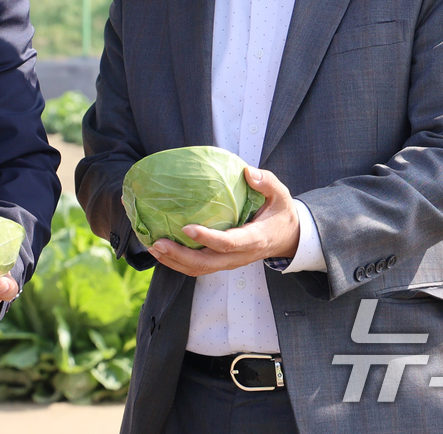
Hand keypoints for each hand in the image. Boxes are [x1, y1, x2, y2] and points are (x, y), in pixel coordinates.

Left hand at [148, 167, 299, 277]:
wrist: (288, 238)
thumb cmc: (280, 213)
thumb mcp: (281, 195)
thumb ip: (266, 183)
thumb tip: (248, 172)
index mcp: (254, 239)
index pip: (228, 243)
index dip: (207, 238)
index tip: (186, 228)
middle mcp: (240, 256)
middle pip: (207, 263)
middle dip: (180, 256)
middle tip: (157, 242)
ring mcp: (230, 262)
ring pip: (200, 269)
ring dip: (175, 262)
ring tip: (153, 247)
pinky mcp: (222, 262)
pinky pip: (199, 267)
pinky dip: (178, 262)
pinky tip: (162, 250)